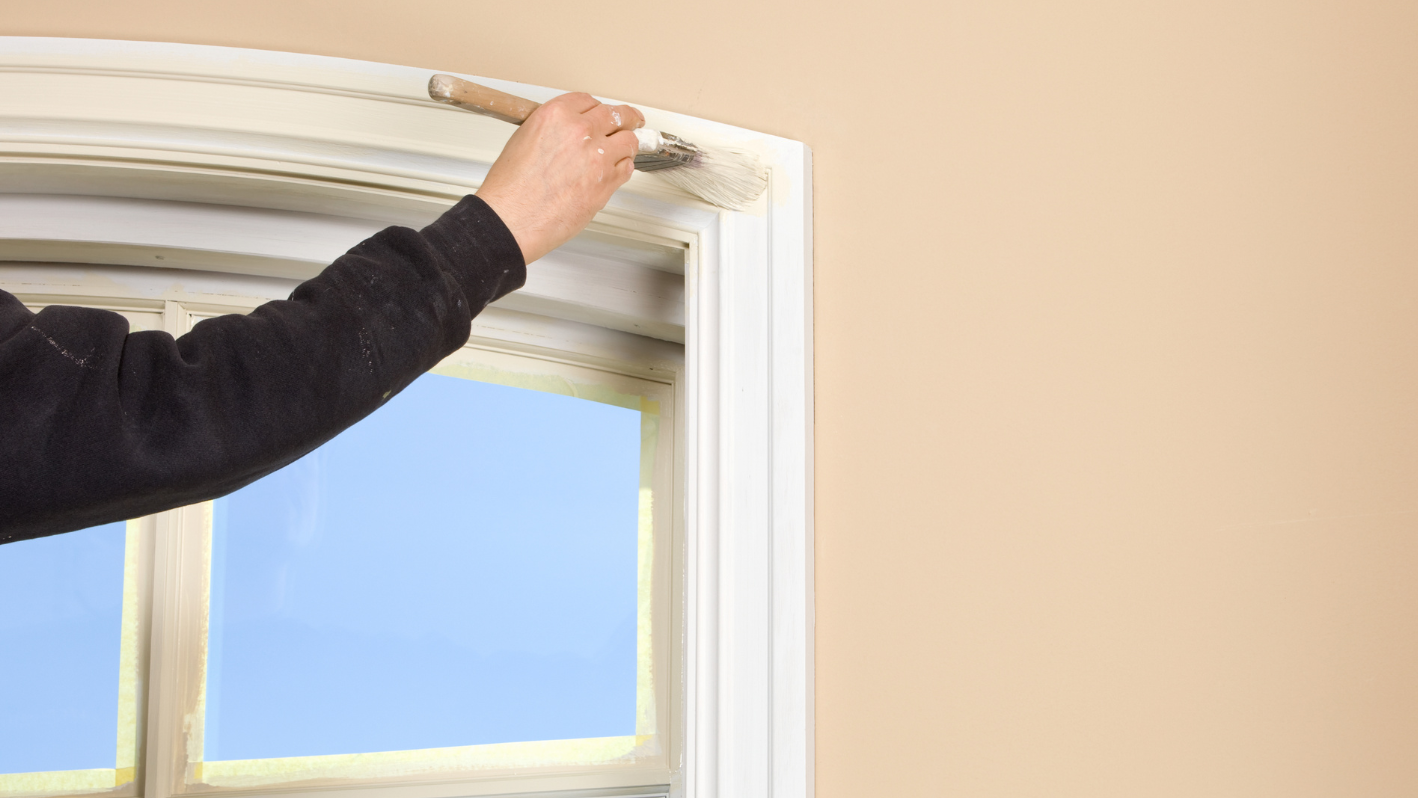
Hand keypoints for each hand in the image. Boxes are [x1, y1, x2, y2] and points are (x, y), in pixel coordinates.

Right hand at [475, 92, 644, 263]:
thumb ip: (552, 129)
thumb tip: (566, 131)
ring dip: (627, 144)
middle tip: (633, 120)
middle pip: (616, 115)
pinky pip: (626, 168)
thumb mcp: (524, 139)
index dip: (597, 108)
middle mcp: (580, 131)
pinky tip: (618, 169)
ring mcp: (597, 157)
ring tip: (627, 148)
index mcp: (556, 115)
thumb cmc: (511, 187)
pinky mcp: (606, 182)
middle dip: (627, 118)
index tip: (602, 112)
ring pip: (628, 141)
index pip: (588, 101)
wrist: (513, 218)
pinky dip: (624, 167)